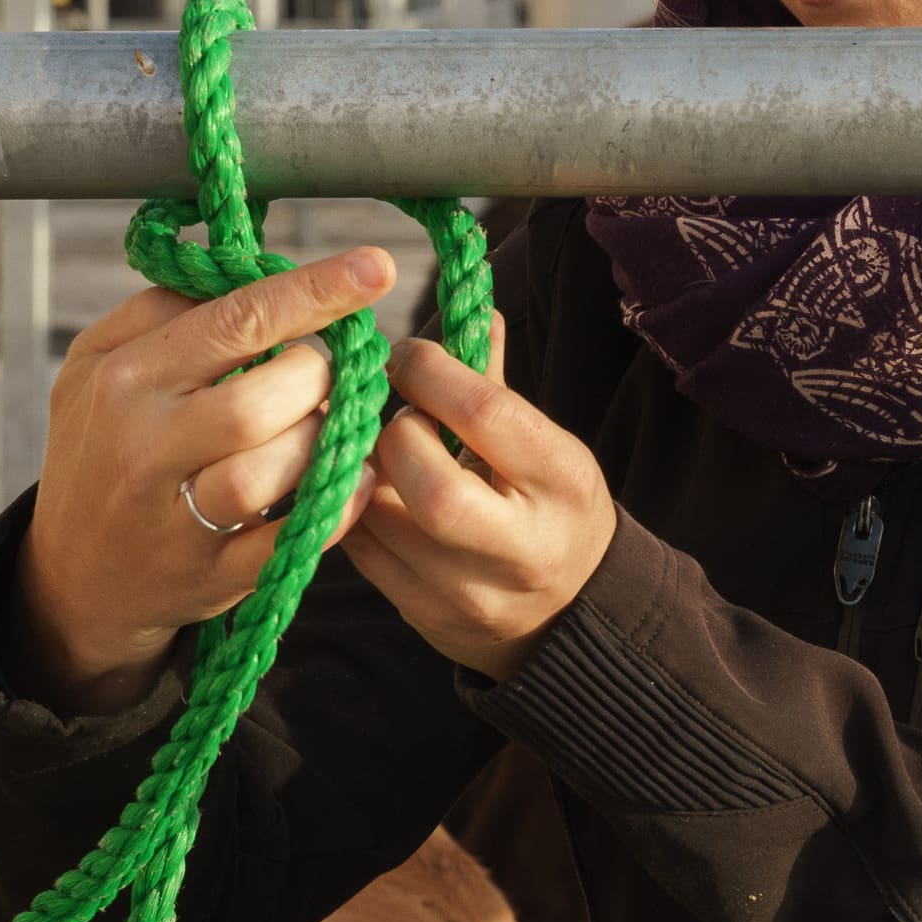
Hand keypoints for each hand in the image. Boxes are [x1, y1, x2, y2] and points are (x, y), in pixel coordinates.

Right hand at [15, 247, 395, 713]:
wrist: (71, 576)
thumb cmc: (101, 449)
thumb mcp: (95, 366)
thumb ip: (161, 308)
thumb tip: (245, 264)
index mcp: (126, 377)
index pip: (234, 320)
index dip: (313, 291)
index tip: (377, 266)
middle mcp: (145, 444)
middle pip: (262, 396)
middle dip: (321, 377)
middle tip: (335, 373)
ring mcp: (176, 517)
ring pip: (274, 470)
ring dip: (325, 441)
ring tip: (334, 424)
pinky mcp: (212, 575)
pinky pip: (290, 538)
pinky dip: (336, 505)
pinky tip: (352, 478)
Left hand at [343, 317, 616, 679]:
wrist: (569, 615)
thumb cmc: (552, 508)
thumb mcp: (548, 446)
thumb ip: (497, 384)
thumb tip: (471, 306)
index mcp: (561, 482)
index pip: (484, 413)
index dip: (430, 372)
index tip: (408, 357)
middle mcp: (520, 545)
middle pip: (429, 482)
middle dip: (395, 434)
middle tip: (395, 417)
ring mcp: (469, 591)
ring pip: (381, 518)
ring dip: (364, 471)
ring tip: (379, 452)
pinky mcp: (425, 616)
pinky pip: (361, 552)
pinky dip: (351, 510)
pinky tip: (368, 493)